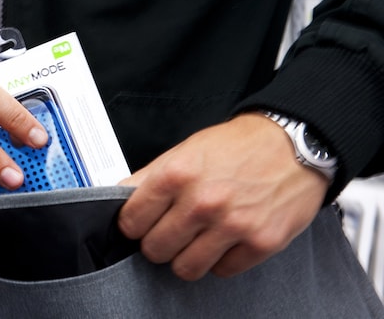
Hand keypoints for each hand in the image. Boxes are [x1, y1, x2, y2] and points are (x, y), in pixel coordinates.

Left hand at [118, 113, 327, 280]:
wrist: (294, 145)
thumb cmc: (239, 146)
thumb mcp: (185, 151)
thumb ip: (151, 177)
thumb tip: (122, 198)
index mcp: (176, 175)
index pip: (131, 222)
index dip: (134, 225)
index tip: (142, 224)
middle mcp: (202, 202)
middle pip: (155, 249)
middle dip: (158, 243)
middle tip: (170, 232)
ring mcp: (233, 225)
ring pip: (185, 268)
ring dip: (186, 257)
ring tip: (196, 241)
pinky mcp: (261, 243)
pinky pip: (222, 271)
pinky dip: (220, 260)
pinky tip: (224, 241)